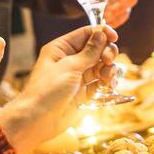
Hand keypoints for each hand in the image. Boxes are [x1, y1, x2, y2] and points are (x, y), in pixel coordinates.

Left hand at [0, 25, 116, 153]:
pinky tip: (109, 85)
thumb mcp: (70, 67)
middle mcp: (71, 60)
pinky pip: (101, 81)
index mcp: (62, 48)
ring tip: (107, 77)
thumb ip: (89, 51)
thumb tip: (102, 33)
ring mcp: (78, 76)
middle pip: (98, 49)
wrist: (39, 120)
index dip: (102, 33)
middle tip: (107, 61)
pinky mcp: (85, 92)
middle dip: (107, 53)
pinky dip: (108, 81)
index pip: (86, 34)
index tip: (114, 37)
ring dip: (109, 69)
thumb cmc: (47, 90)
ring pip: (102, 65)